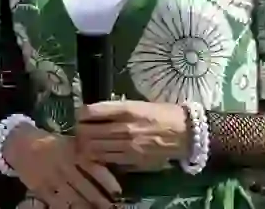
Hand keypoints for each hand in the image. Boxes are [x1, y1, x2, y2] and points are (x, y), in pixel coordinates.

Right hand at [3, 122, 119, 208]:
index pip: (94, 168)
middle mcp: (64, 166)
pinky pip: (57, 203)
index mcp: (72, 152)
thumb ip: (86, 152)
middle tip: (111, 208)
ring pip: (73, 197)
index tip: (118, 193)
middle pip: (86, 187)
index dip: (107, 182)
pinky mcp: (41, 189)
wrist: (20, 143)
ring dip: (86, 207)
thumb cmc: (50, 142)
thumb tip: (108, 162)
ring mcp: (52, 179)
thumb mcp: (70, 142)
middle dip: (100, 200)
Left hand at [75, 101, 190, 170]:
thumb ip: (115, 109)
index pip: (91, 112)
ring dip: (86, 145)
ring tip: (86, 143)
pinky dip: (98, 156)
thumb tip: (93, 113)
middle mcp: (124, 128)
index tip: (81, 116)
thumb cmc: (162, 114)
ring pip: (93, 148)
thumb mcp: (137, 104)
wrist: (185, 133)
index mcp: (126, 110)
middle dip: (80, 131)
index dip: (81, 114)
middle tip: (80, 131)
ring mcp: (127, 146)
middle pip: (87, 132)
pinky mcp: (132, 160)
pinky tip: (98, 153)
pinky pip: (106, 160)